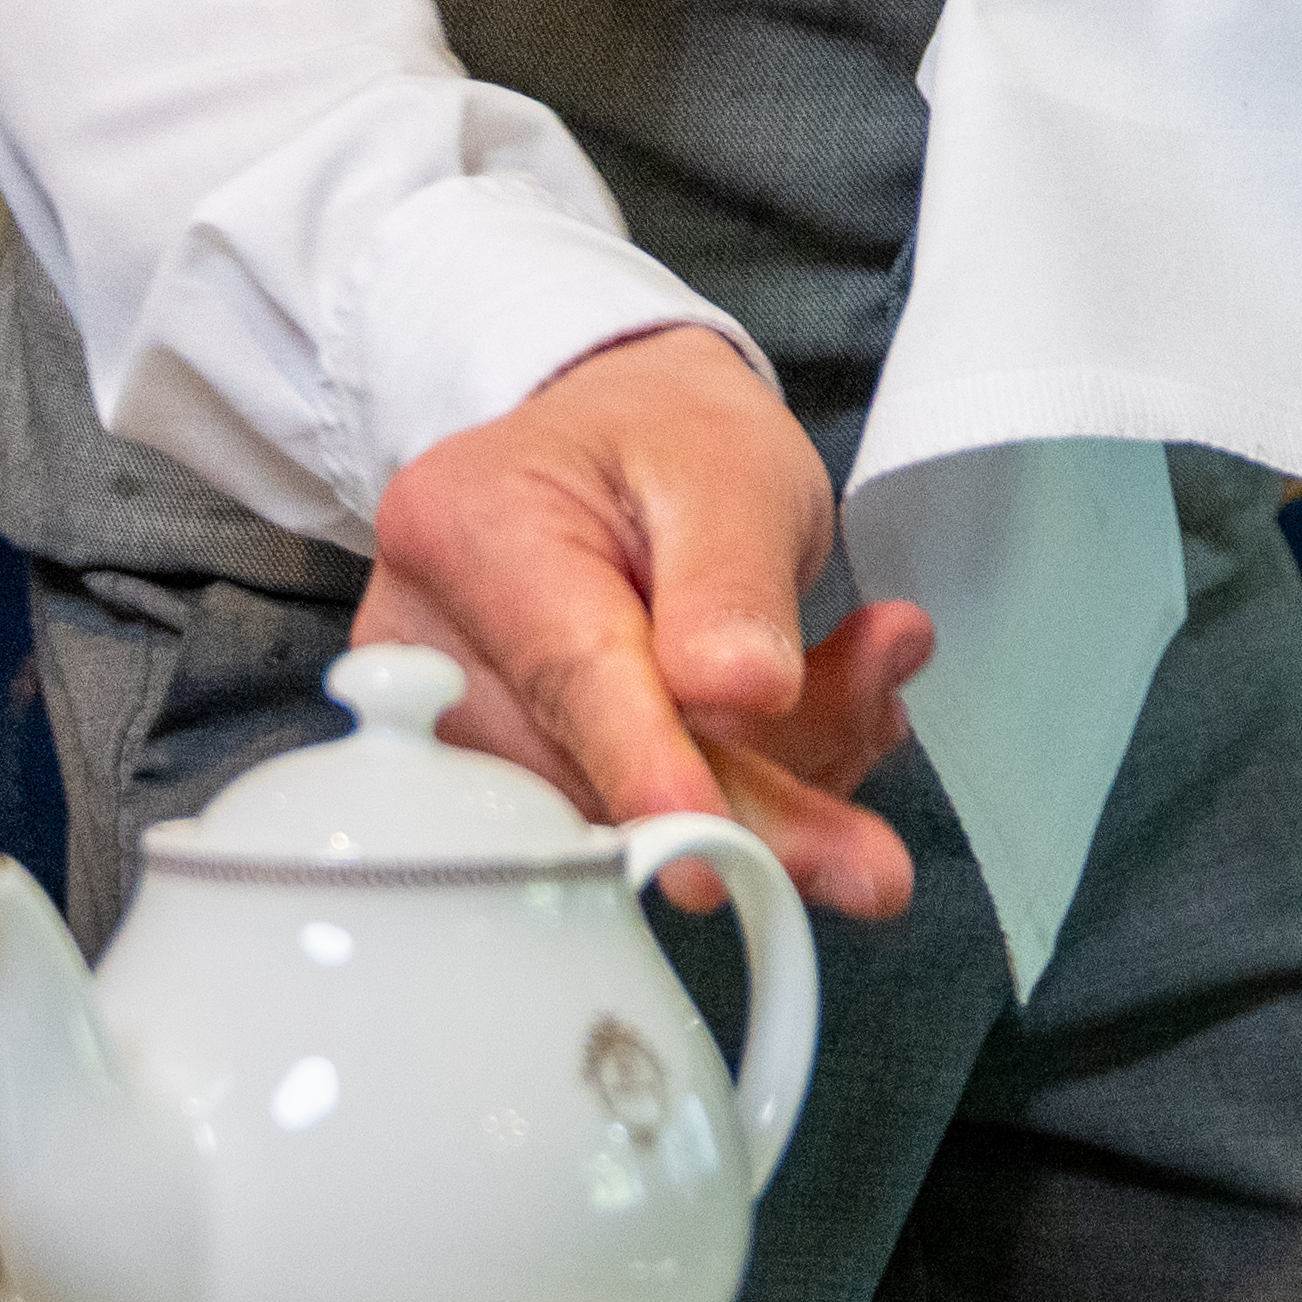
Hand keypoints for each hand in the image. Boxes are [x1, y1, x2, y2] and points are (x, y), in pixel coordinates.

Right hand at [367, 326, 936, 923]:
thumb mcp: (732, 469)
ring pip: (620, 821)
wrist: (624, 441)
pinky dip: (739, 802)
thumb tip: (739, 694)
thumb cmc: (669, 441)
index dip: (648, 771)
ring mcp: (452, 725)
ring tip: (860, 702)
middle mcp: (427, 643)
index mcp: (467, 529)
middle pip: (594, 774)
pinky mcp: (499, 780)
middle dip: (751, 806)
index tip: (711, 861)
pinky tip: (812, 733)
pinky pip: (629, 828)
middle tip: (874, 857)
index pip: (566, 677)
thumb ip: (735, 580)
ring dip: (763, 797)